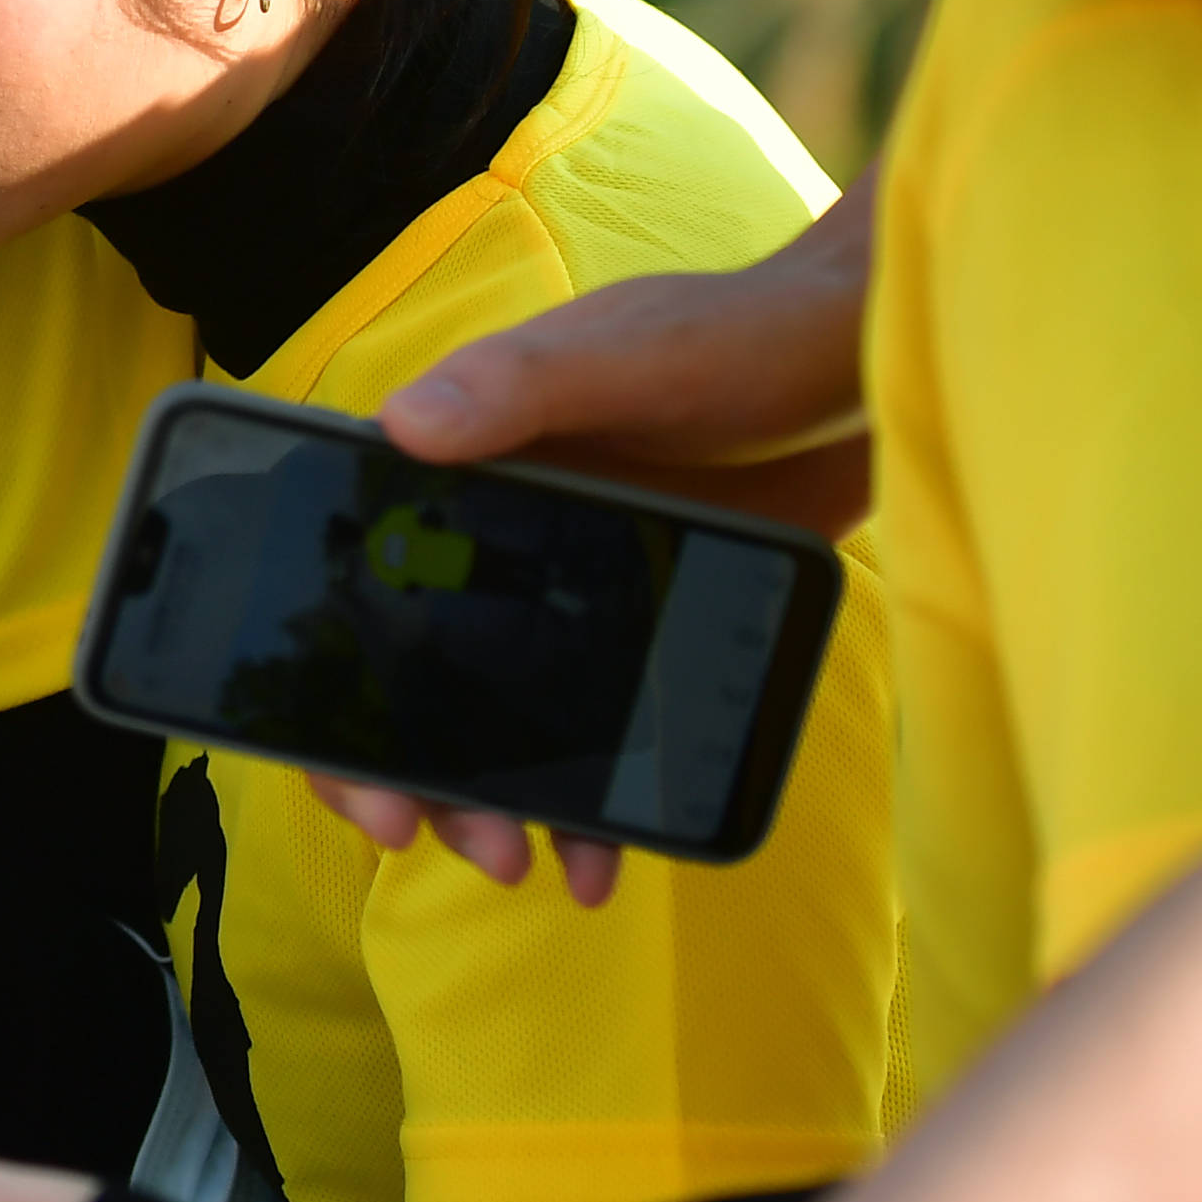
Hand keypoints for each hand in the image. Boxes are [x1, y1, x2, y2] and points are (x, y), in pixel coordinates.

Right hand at [342, 185, 885, 910]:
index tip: (356, 771)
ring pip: (496, 725)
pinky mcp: (642, 631)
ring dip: (496, 806)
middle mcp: (492, 538)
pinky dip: (589, 806)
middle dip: (416, 777)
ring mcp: (568, 592)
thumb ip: (515, 386)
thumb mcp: (617, 353)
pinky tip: (603, 859)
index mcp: (453, 467)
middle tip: (456, 839)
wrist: (870, 366)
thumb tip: (399, 427)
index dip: (332, 689)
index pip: (351, 584)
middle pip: (410, 680)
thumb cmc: (735, 335)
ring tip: (528, 865)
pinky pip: (593, 735)